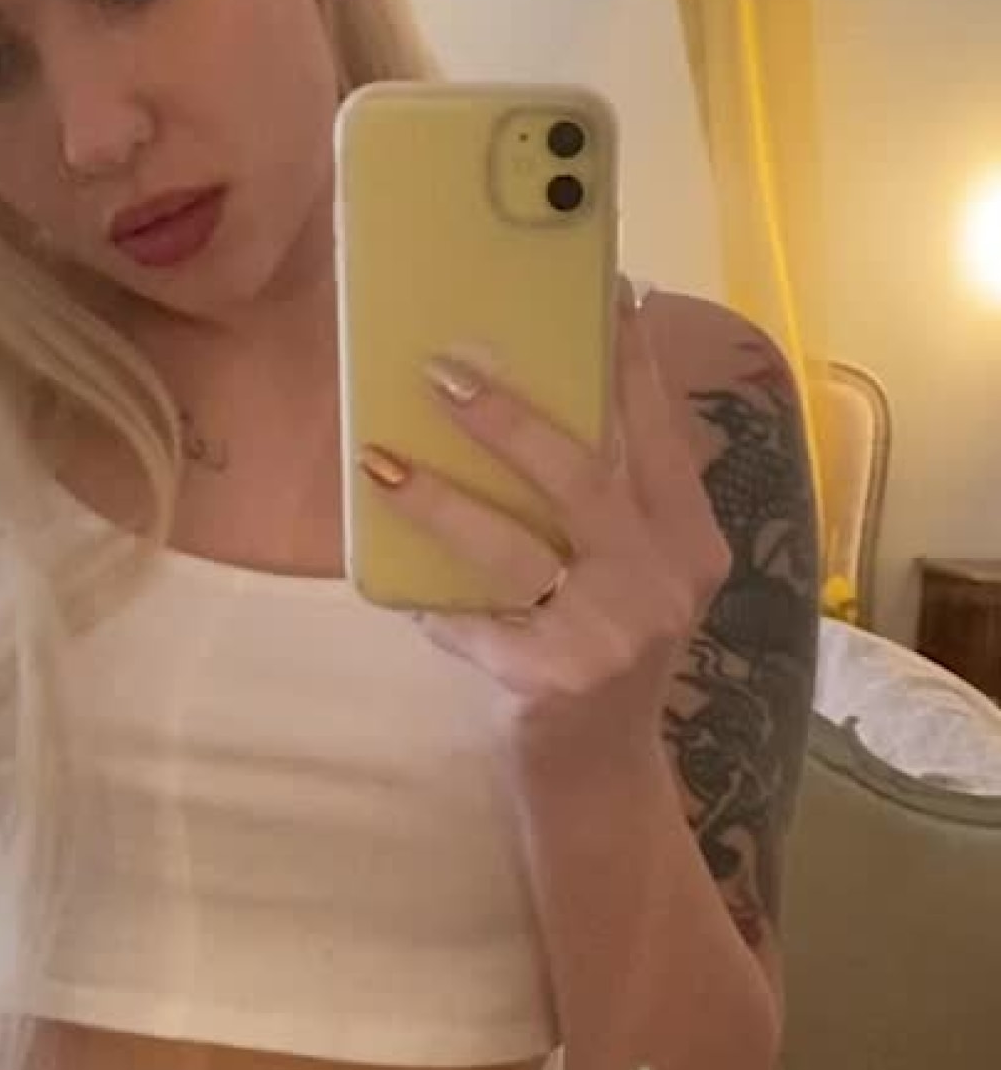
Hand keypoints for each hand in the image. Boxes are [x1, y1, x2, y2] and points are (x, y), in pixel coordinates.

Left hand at [357, 278, 732, 759]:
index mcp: (689, 541)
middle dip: (511, 417)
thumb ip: (608, 507)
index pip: (657, 434)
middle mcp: (663, 579)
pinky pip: (472, 624)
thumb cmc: (597, 653)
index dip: (631, 362)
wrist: (599, 778)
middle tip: (443, 368)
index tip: (606, 291)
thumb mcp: (630, 577)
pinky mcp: (553, 679)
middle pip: (584, 475)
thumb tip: (521, 399)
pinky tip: (390, 586)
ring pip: (513, 548)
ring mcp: (611, 632)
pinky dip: (429, 603)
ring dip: (440, 500)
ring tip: (380, 460)